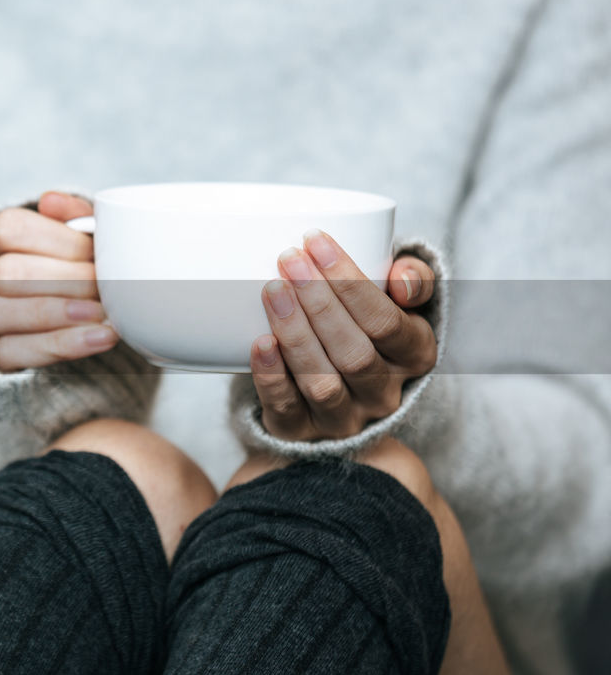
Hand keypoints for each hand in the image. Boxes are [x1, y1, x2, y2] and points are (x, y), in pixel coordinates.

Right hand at [0, 192, 115, 371]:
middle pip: (2, 274)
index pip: (8, 229)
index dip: (57, 240)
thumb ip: (72, 216)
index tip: (97, 252)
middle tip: (106, 286)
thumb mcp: (78, 239)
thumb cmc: (74, 271)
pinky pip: (10, 353)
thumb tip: (52, 201)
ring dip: (52, 313)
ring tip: (103, 314)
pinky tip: (99, 338)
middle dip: (62, 280)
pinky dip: (60, 345)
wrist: (76, 325)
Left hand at [250, 229, 436, 439]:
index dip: (351, 282)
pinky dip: (272, 377)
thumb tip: (402, 278)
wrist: (340, 385)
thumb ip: (413, 279)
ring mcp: (344, 418)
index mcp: (415, 355)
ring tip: (272, 290)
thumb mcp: (400, 299)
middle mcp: (384, 393)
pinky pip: (287, 409)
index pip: (386, 321)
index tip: (315, 241)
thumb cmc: (368, 324)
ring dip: (295, 334)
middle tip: (288, 259)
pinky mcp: (301, 432)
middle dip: (318, 301)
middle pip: (353, 351)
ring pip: (322, 382)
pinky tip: (259, 343)